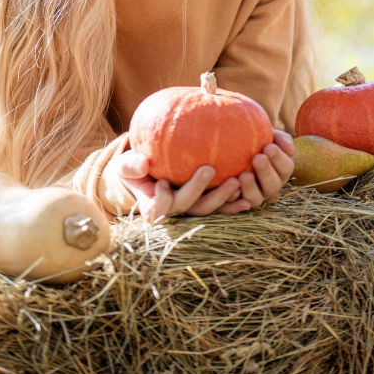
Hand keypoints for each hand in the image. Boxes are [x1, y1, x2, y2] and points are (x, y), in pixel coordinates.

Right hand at [106, 150, 251, 224]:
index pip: (156, 210)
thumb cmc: (135, 166)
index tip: (162, 182)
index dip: (161, 201)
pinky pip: (223, 206)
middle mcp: (174, 210)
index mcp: (152, 204)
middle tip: (209, 168)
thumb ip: (130, 165)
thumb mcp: (126, 164)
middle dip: (198, 190)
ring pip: (208, 208)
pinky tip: (248, 196)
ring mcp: (192, 207)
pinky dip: (235, 203)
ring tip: (236, 181)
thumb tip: (142, 164)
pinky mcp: (207, 202)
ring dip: (223, 197)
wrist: (148, 170)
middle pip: (188, 206)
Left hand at [235, 130, 294, 210]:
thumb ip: (280, 138)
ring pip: (256, 198)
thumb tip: (289, 149)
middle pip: (273, 185)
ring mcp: (255, 196)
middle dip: (266, 172)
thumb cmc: (254, 139)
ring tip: (244, 174)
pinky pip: (236, 206)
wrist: (232, 147)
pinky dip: (235, 202)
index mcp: (281, 171)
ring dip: (251, 187)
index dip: (279, 158)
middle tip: (258, 158)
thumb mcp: (268, 135)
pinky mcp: (237, 202)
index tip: (269, 146)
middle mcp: (270, 186)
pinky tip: (232, 188)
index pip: (286, 167)